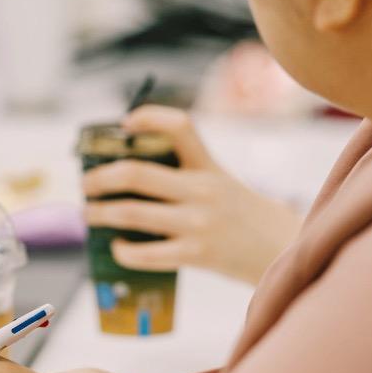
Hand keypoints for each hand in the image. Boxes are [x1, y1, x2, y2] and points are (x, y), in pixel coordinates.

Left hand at [83, 105, 300, 284]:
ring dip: (100, 213)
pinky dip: (123, 250)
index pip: (179, 125)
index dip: (148, 117)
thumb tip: (123, 176)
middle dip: (100, 178)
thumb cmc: (242, 216)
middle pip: (136, 173)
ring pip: (132, 213)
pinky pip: (145, 253)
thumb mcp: (221, 182)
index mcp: (208, 165)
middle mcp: (202, 190)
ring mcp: (198, 223)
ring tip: (89, 214)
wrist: (285, 251)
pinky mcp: (196, 255)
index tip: (125, 123)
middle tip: (86, 184)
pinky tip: (117, 247)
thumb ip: (184, 174)